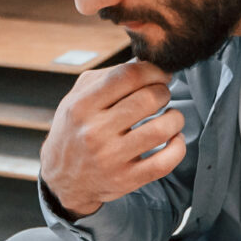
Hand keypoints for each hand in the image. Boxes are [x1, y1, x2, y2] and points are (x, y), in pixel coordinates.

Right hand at [38, 59, 184, 218]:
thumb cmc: (74, 131)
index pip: (128, 75)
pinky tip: (173, 139)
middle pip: (149, 99)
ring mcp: (110, 158)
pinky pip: (165, 161)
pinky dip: (178, 146)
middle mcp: (94, 132)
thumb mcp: (76, 98)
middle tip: (162, 95)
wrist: (62, 179)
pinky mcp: (126, 180)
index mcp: (82, 106)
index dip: (153, 70)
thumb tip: (146, 61)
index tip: (160, 74)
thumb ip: (108, 77)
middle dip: (164, 92)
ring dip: (175, 118)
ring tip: (170, 117)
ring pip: (162, 129)